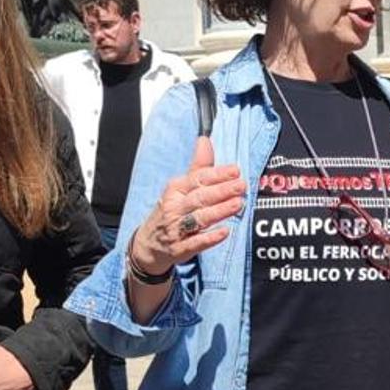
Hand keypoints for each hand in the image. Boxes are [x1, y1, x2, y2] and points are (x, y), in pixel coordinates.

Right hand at [130, 133, 245, 276]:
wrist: (147, 246)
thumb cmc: (170, 212)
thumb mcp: (179, 188)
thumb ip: (197, 167)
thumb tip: (205, 141)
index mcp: (175, 190)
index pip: (197, 179)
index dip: (216, 175)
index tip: (235, 170)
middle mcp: (174, 208)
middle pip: (199, 198)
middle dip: (221, 191)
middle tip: (241, 186)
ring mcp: (176, 229)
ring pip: (199, 219)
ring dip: (218, 211)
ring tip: (238, 204)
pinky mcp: (179, 249)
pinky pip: (195, 243)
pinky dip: (209, 238)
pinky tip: (225, 233)